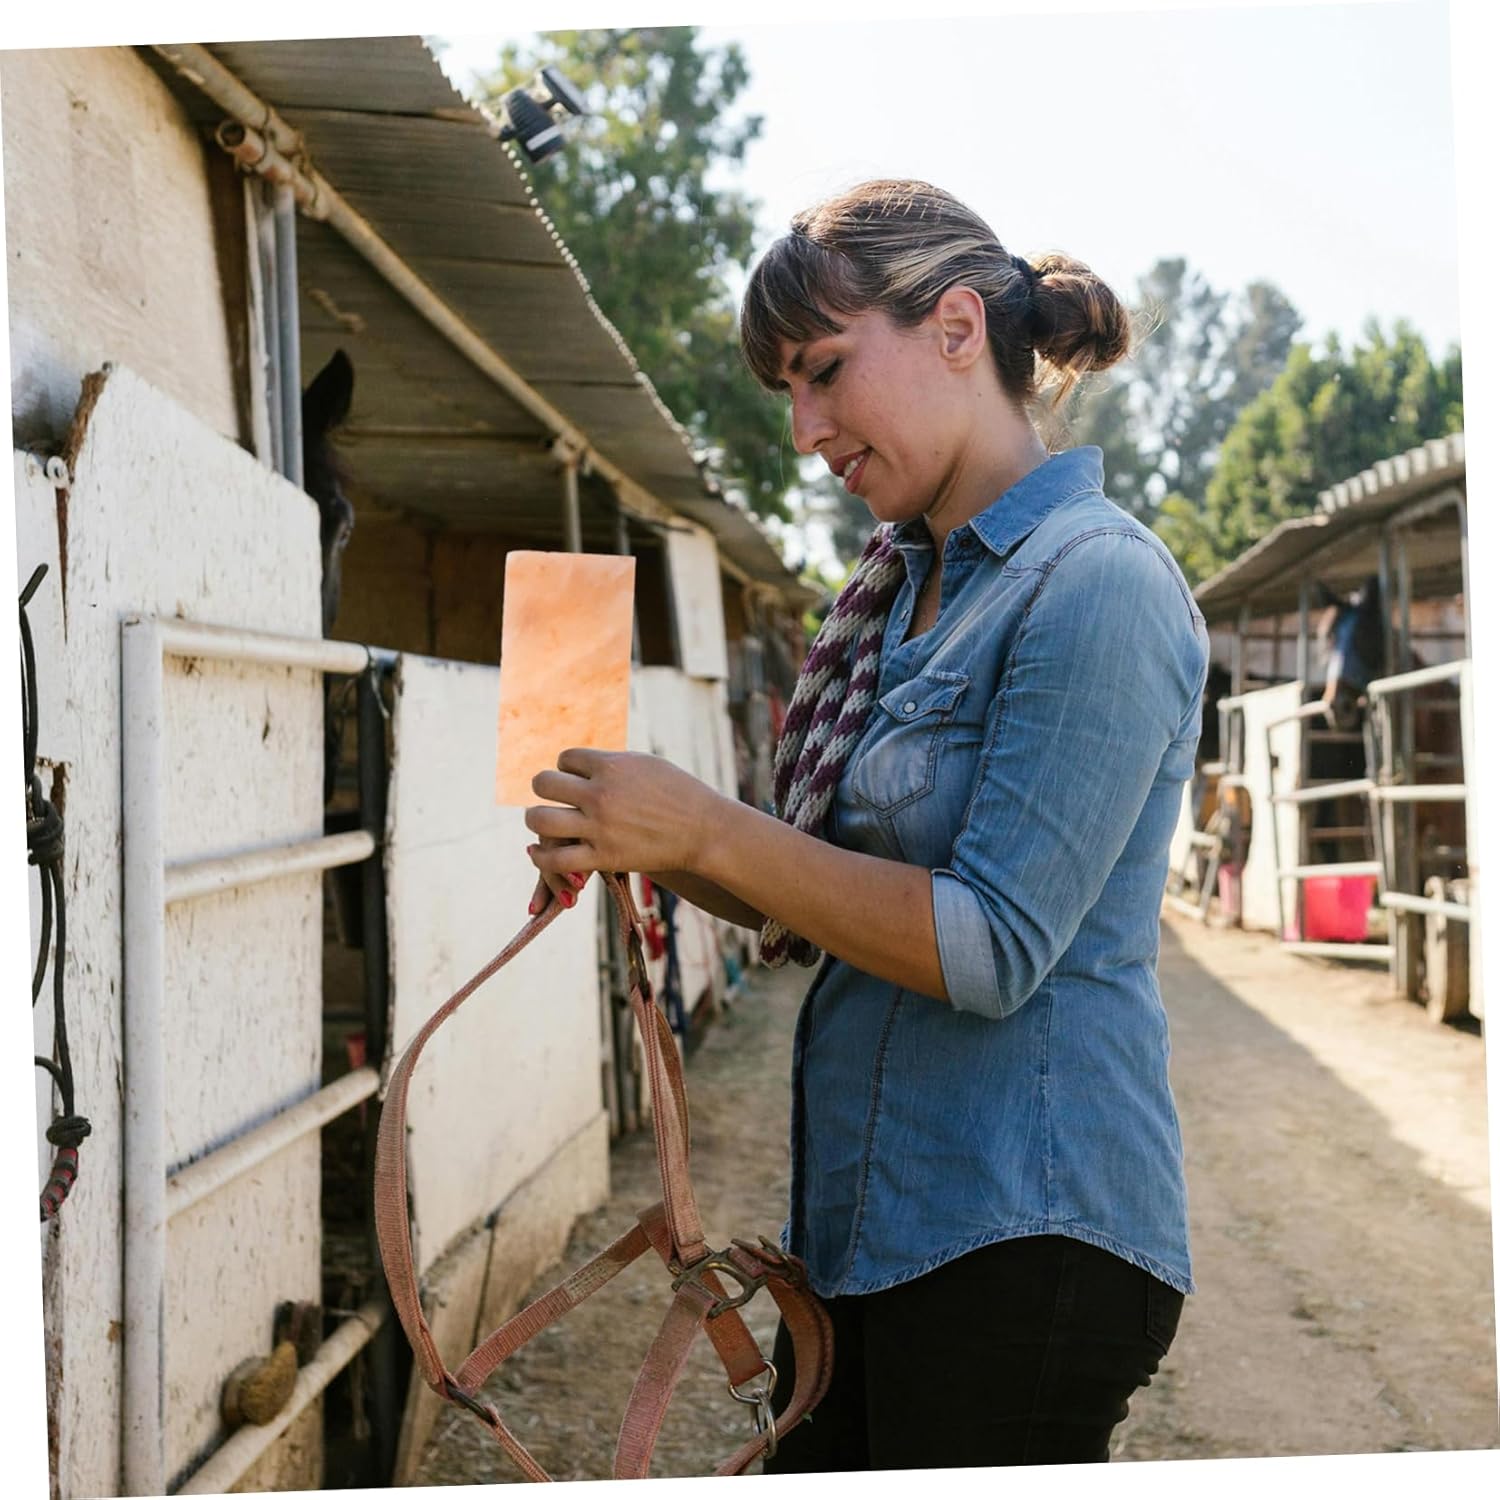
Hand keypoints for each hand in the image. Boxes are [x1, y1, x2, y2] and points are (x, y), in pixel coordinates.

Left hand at [523, 749, 720, 907]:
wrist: (704, 830)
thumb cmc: (677, 793)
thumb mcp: (645, 763)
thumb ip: (609, 761)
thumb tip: (576, 762)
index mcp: (611, 765)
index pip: (564, 758)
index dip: (566, 768)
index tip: (576, 779)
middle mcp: (601, 794)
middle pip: (544, 784)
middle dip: (545, 789)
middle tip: (554, 798)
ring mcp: (600, 827)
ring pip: (540, 820)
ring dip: (536, 820)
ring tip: (543, 822)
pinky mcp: (604, 857)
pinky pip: (555, 860)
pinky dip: (541, 858)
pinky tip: (541, 853)